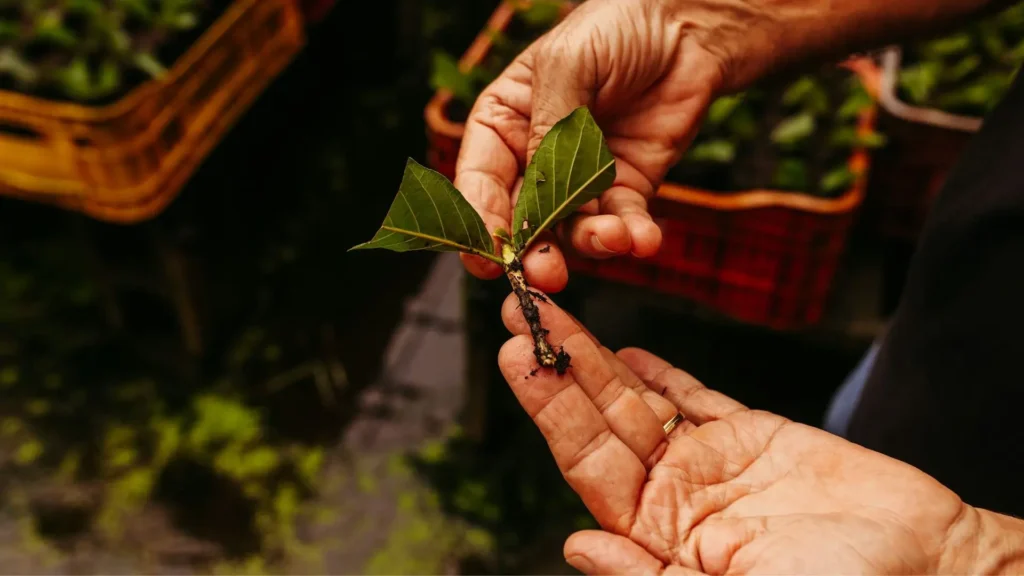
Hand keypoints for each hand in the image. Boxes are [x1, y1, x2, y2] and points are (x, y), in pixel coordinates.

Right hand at [454, 0, 726, 291]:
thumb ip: (546, 129)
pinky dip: (632, 237)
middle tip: (546, 273)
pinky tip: (643, 238)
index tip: (488, 256)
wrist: (689, 26)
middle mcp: (535, 157)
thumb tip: (533, 193)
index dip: (480, 222)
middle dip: (533, 249)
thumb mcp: (567, 65)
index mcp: (503, 123)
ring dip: (589, 244)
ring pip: (572, 230)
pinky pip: (623, 223)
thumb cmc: (616, 26)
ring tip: (612, 239)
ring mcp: (581, 178)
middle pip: (521, 219)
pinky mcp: (626, 187)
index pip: (479, 180)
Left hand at [496, 293, 1007, 574]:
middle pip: (603, 420)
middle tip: (521, 313)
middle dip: (560, 367)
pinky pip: (696, 396)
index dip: (550, 409)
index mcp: (658, 537)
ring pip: (640, 399)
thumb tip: (576, 545)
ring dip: (597, 358)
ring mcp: (711, 461)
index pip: (586, 464)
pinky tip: (627, 348)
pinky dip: (663, 371)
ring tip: (554, 314)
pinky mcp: (752, 435)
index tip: (519, 358)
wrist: (930, 566)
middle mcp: (674, 494)